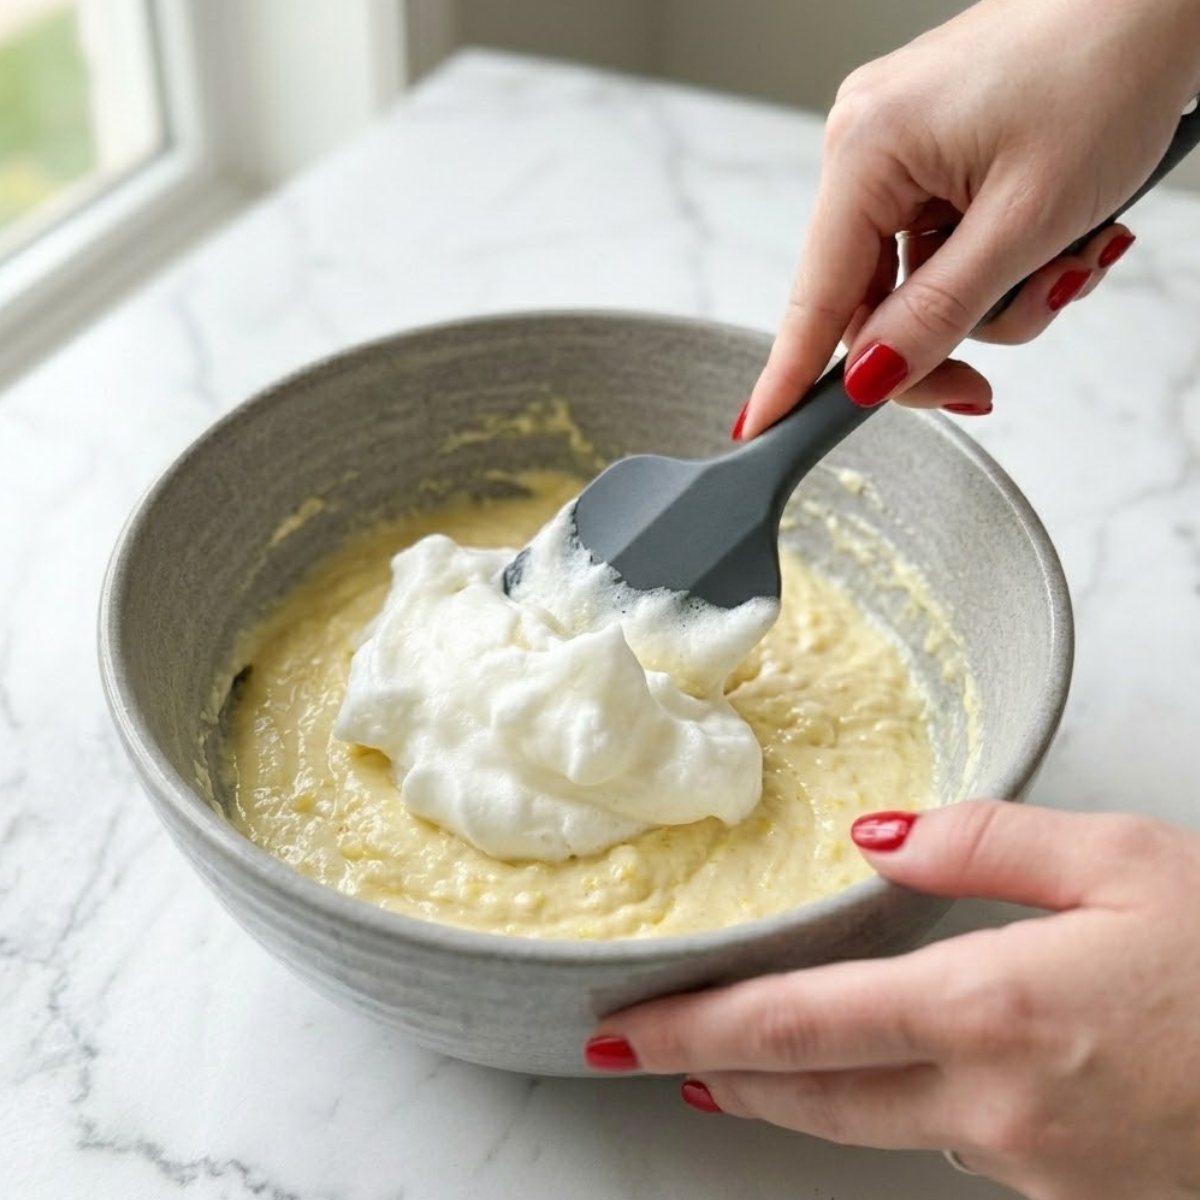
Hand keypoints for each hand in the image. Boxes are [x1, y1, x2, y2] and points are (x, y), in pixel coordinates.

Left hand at [586, 801, 1199, 1199]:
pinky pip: (945, 1137)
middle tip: (643, 1048)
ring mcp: (1028, 1159)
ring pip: (868, 1123)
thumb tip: (878, 840)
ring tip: (727, 1060)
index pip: (800, 1025)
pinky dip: (882, 1103)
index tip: (624, 1028)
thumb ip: (984, 843)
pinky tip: (874, 1069)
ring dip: (789, 1090)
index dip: (696, 1026)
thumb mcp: (1122, 860)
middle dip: (714, 1067)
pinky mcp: (1063, 1184)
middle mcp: (995, 1104)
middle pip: (810, 1093)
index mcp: (996, 1010)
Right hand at [740, 0, 1199, 435]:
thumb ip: (938, 312)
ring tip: (1068, 266)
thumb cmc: (1110, 66)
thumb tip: (870, 377)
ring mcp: (902, 147)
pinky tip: (1058, 244)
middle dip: (944, 339)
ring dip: (993, 302)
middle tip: (985, 381)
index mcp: (867, 150)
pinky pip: (945, 246)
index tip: (761, 431)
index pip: (815, 296)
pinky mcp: (939, 151)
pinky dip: (999, 265)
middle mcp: (868, 145)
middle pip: (870, 300)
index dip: (792, 375)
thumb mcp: (1025, 218)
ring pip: (917, 282)